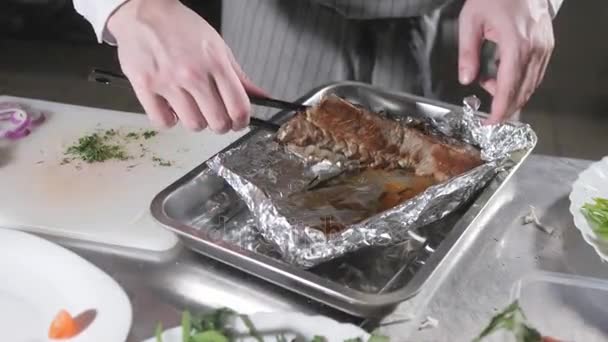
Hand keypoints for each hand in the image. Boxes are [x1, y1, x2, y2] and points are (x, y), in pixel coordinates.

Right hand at [107, 0, 267, 132]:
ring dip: (195, 121)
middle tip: (215, 115)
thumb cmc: (181, 27)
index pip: (239, 108)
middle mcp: (193, 74)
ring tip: (191, 106)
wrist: (144, 10)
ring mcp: (167, 82)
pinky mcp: (145, 87)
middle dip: (221, 124)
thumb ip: (239, 75)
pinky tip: (171, 106)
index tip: (238, 122)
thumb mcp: (217, 46)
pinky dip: (169, 119)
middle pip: (217, 123)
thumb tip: (260, 95)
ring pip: (193, 125)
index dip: (242, 121)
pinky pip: (163, 122)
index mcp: (215, 63)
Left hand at [458, 0, 553, 123]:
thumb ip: (468, 53)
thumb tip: (466, 80)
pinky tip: (502, 78)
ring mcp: (545, 47)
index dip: (500, 109)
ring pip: (532, 84)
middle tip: (488, 116)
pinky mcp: (547, 45)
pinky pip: (536, 73)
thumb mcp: (471, 21)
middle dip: (506, 107)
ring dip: (512, 94)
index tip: (490, 123)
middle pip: (523, 90)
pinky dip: (520, 82)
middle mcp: (535, 49)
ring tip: (489, 87)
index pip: (509, 87)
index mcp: (516, 44)